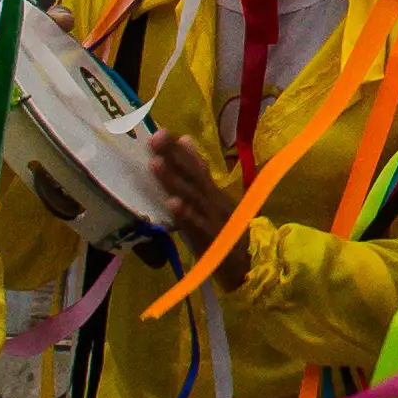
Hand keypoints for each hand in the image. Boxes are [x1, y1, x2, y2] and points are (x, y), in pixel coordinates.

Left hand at [152, 132, 253, 258]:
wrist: (242, 267)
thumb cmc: (222, 231)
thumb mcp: (210, 201)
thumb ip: (198, 173)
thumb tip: (185, 139)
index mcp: (212, 191)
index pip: (194, 165)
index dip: (177, 149)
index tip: (160, 131)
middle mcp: (213, 200)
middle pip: (192, 175)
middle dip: (173, 156)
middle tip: (155, 137)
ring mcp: (213, 218)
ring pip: (191, 196)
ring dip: (173, 180)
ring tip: (155, 163)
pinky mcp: (211, 239)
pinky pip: (196, 225)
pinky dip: (185, 214)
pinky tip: (171, 203)